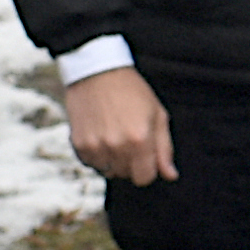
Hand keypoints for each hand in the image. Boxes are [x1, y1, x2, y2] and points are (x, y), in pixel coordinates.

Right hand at [62, 66, 175, 184]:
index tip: (144, 154)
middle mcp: (116, 146)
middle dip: (129, 162)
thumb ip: (164, 149)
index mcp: (140, 140)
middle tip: (127, 137)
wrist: (97, 71)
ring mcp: (95, 146)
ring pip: (107, 171)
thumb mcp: (157, 114)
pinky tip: (99, 133)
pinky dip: (95, 154)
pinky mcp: (78, 143)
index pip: (144, 178)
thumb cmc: (131, 91)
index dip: (147, 168)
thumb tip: (170, 176)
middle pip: (125, 175)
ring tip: (112, 134)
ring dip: (111, 159)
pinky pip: (90, 163)